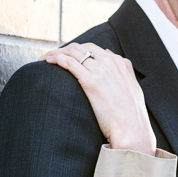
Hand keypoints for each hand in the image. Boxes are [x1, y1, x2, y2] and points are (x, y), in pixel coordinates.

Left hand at [40, 43, 156, 154]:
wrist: (132, 129)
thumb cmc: (131, 114)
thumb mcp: (133, 87)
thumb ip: (124, 70)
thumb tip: (110, 54)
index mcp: (119, 63)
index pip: (93, 48)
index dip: (76, 51)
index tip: (66, 57)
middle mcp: (110, 63)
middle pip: (80, 47)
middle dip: (63, 49)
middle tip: (51, 57)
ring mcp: (100, 71)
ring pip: (72, 51)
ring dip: (55, 52)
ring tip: (44, 59)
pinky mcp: (91, 82)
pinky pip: (69, 62)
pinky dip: (56, 58)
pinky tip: (47, 62)